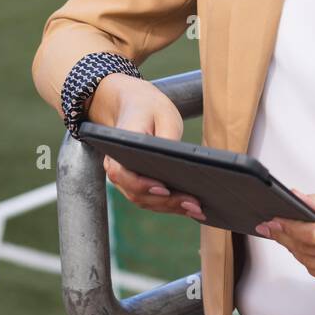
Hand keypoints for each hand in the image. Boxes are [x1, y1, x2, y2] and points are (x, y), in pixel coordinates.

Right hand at [87, 74, 206, 222]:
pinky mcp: (137, 183)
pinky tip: (191, 208)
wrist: (135, 105)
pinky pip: (151, 199)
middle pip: (137, 194)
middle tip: (193, 204)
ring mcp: (126, 179)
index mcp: (118, 148)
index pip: (124, 173)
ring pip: (145, 201)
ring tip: (197, 209)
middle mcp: (117, 167)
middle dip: (167, 202)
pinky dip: (170, 205)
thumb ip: (168, 139)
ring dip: (171, 208)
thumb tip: (180, 164)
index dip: (142, 185)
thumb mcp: (163, 115)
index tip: (164, 189)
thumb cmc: (149, 108)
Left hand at [256, 191, 314, 289]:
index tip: (274, 221)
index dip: (289, 228)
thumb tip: (293, 198)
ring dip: (294, 250)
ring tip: (288, 237)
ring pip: (309, 263)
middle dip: (286, 238)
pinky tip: (307, 250)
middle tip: (272, 228)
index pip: (314, 234)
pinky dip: (308, 261)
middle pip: (308, 249)